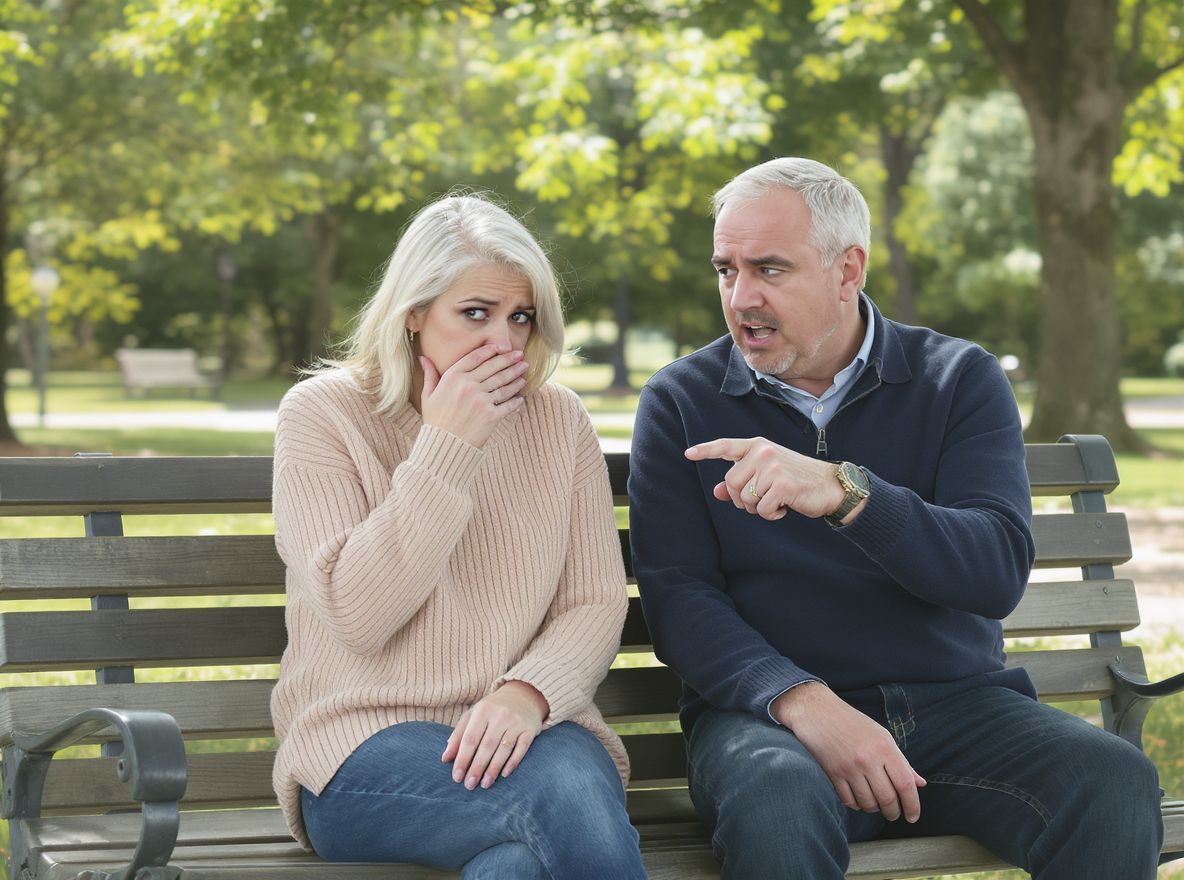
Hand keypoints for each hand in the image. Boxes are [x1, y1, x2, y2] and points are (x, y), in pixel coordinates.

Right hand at [420, 344, 528, 447]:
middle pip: (493, 367)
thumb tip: (423, 357)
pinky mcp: (491, 415)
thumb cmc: (435, 420)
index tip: (500, 347)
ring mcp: (481, 400)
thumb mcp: (428, 395)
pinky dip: (515, 400)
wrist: (442, 445)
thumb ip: (430, 374)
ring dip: (515, 376)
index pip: (475, 357)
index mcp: (453, 377)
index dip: (490, 350)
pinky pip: (507, 404)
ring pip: (503, 384)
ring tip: (523, 370)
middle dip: (509, 359)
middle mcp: (468, 385)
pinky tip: (521, 396)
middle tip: (520, 355)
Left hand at [441, 680, 547, 789]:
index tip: (457, 777)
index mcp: (483, 710)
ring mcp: (516, 722)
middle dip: (476, 768)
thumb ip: (459, 735)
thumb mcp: (473, 715)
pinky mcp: (530, 729)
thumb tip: (445, 758)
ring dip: (493, 769)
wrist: (524, 695)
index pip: (470, 738)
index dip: (462, 759)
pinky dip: (512, 763)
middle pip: (486, 746)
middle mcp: (500, 715)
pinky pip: (521, 749)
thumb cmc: (493, 709)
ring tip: (485, 784)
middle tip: (469, 785)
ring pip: (503, 750)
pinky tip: (504, 774)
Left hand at [685, 437, 855, 521]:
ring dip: (758, 508)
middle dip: (742, 499)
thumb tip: (718, 492)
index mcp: (757, 446)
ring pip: (745, 499)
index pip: (726, 446)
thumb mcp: (767, 475)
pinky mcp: (783, 485)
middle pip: (731, 484)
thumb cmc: (796, 479)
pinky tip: (784, 507)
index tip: (688, 454)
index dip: (706, 450)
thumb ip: (742, 481)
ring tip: (776, 501)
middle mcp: (763, 452)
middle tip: (762, 499)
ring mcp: (773, 467)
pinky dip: (771, 514)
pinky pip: (762, 509)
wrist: (830, 485)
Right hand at [772, 682, 925, 821]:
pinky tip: (858, 799)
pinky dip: (856, 805)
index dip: (913, 805)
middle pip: (887, 798)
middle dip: (893, 812)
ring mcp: (849, 767)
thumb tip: (920, 783)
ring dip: (874, 809)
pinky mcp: (832, 773)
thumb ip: (901, 761)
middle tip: (894, 814)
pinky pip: (849, 801)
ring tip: (875, 804)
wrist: (817, 711)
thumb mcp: (881, 736)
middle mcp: (868, 758)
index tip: (913, 816)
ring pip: (868, 803)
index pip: (905, 784)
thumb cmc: (852, 722)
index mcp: (884, 747)